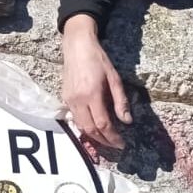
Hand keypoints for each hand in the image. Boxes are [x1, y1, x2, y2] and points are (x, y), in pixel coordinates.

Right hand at [61, 16, 132, 148]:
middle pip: (90, 129)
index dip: (113, 137)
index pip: (103, 124)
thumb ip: (120, 101)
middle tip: (115, 145)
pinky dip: (84, 127)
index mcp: (92, 95)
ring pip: (80, 126)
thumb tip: (127, 121)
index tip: (122, 143)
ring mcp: (69, 100)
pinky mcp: (65, 98)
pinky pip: (74, 118)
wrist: (77, 46)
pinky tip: (93, 127)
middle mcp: (78, 100)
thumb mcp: (114, 78)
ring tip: (105, 140)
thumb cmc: (98, 59)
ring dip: (93, 136)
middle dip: (103, 141)